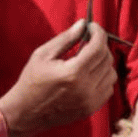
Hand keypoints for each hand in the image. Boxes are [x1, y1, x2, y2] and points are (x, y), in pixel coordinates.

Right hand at [0, 20, 116, 136]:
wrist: (26, 112)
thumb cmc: (32, 81)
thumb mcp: (43, 55)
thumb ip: (66, 38)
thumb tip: (83, 23)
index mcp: (73, 73)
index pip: (98, 47)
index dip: (98, 32)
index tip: (92, 26)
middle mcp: (86, 88)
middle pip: (107, 59)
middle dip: (100, 45)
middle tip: (87, 41)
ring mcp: (90, 101)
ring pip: (111, 74)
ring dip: (103, 62)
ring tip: (87, 59)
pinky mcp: (91, 109)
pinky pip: (108, 88)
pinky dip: (103, 78)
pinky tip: (89, 74)